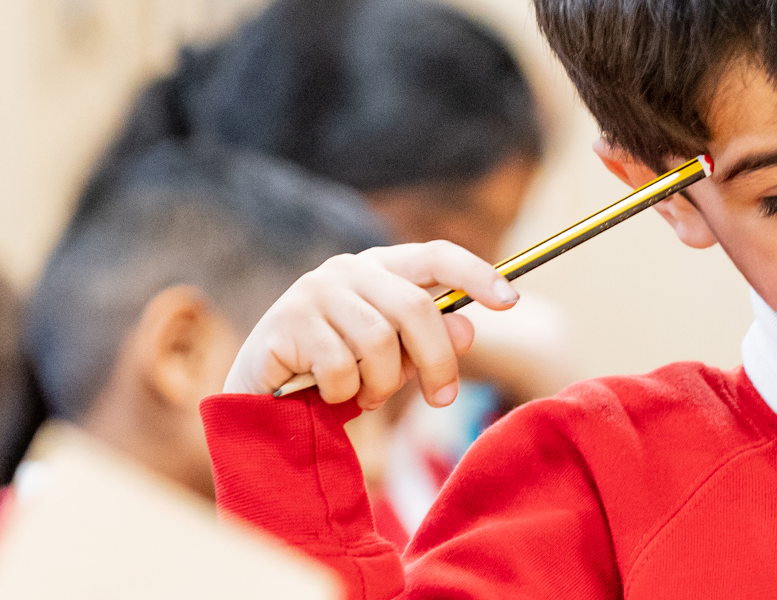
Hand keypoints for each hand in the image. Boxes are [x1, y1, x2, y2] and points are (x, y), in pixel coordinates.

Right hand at [223, 241, 519, 409]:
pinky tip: (330, 394)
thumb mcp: (396, 357)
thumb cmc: (341, 371)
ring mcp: (314, 292)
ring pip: (378, 342)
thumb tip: (469, 330)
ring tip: (367, 396)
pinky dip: (345, 392)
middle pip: (416, 308)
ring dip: (383, 384)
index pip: (436, 255)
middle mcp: (348, 269)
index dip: (476, 274)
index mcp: (382, 268)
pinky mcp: (288, 323)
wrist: (264, 396)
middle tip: (443, 398)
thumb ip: (431, 342)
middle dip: (437, 361)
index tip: (511, 301)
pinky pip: (340, 367)